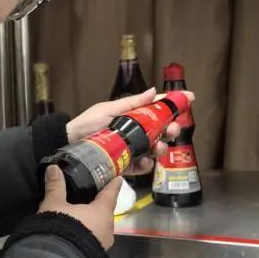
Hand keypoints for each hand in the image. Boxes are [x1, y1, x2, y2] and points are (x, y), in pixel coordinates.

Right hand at [39, 164, 121, 249]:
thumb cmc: (61, 227)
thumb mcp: (54, 204)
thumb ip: (55, 186)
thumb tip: (53, 167)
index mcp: (102, 211)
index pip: (111, 194)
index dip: (113, 185)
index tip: (118, 178)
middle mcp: (108, 228)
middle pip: (105, 212)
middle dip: (99, 205)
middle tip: (92, 197)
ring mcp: (103, 244)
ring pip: (100, 227)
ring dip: (92, 221)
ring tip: (81, 216)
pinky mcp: (95, 256)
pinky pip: (93, 239)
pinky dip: (87, 233)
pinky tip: (78, 233)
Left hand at [67, 88, 194, 174]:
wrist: (68, 143)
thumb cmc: (87, 124)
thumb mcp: (109, 109)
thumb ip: (132, 103)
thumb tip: (154, 91)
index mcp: (132, 117)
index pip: (156, 110)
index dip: (173, 104)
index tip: (190, 98)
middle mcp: (134, 133)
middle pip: (161, 131)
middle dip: (171, 129)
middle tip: (173, 128)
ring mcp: (131, 150)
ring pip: (154, 149)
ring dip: (161, 147)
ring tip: (159, 146)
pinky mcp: (124, 165)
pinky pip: (140, 166)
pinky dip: (146, 164)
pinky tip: (146, 161)